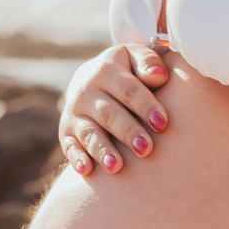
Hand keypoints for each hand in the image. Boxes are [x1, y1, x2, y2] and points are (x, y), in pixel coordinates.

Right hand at [59, 44, 169, 174]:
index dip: (145, 106)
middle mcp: (87, 91)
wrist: (90, 79)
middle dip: (127, 132)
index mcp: (107, 70)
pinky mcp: (66, 131)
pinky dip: (77, 158)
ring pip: (89, 133)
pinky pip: (70, 146)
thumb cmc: (127, 71)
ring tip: (116, 167)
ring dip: (102, 150)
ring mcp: (75, 112)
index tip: (162, 123)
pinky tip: (87, 171)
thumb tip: (159, 76)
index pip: (129, 89)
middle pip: (109, 114)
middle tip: (146, 150)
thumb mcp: (135, 58)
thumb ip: (148, 62)